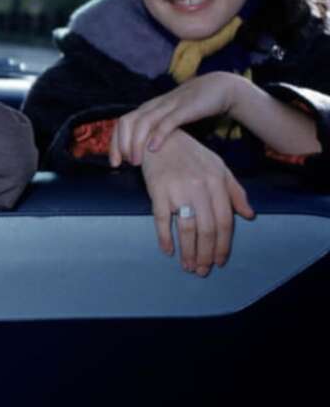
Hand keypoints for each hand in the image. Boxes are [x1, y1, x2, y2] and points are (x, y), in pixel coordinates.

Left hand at [110, 72, 243, 166]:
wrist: (218, 89)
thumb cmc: (192, 109)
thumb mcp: (169, 119)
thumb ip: (156, 132)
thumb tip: (144, 154)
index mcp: (147, 109)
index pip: (121, 124)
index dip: (114, 143)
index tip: (114, 163)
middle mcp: (153, 106)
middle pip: (126, 122)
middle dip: (121, 144)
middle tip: (124, 164)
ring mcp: (168, 106)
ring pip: (142, 122)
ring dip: (135, 143)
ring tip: (136, 161)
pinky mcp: (184, 109)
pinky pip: (167, 121)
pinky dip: (158, 135)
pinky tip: (153, 149)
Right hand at [140, 130, 254, 275]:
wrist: (159, 136)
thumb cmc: (190, 154)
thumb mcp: (218, 167)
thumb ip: (235, 191)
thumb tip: (249, 215)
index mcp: (217, 182)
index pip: (224, 221)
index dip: (223, 245)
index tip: (220, 261)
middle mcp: (200, 187)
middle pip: (207, 229)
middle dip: (206, 254)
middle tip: (203, 270)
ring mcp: (178, 189)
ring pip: (187, 228)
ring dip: (188, 251)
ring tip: (188, 266)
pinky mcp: (157, 190)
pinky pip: (161, 219)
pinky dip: (164, 238)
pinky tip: (168, 250)